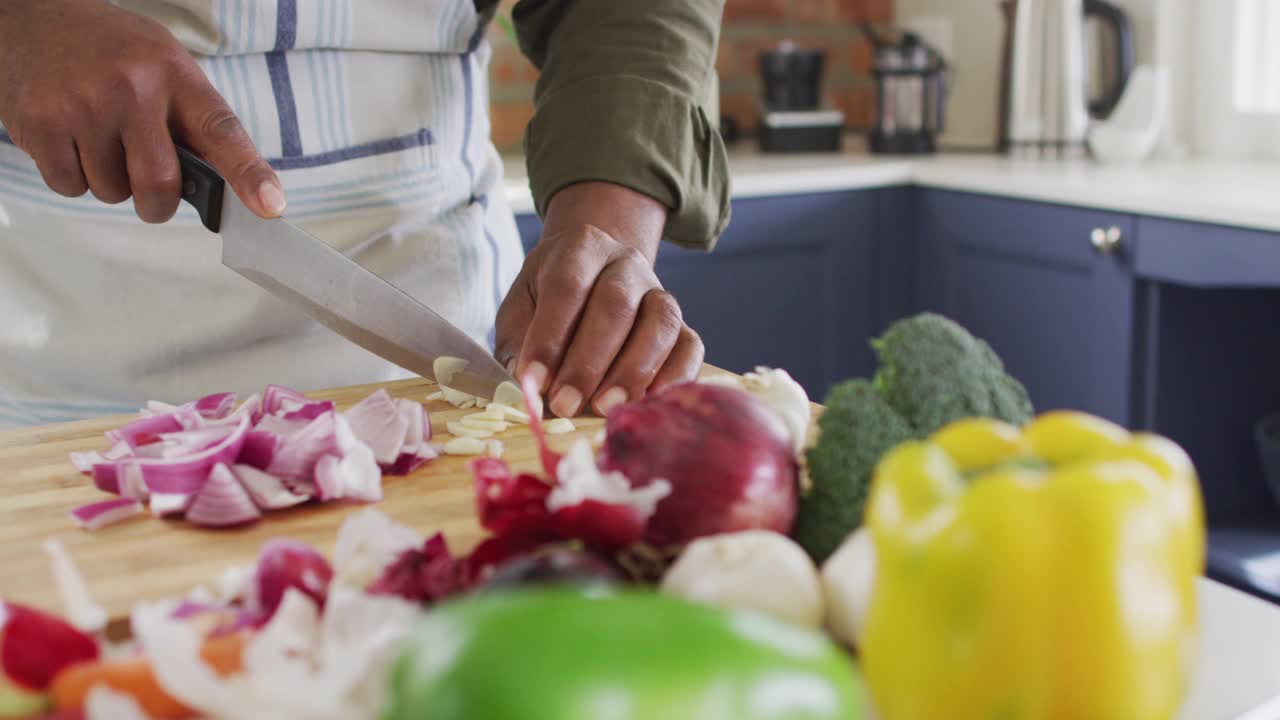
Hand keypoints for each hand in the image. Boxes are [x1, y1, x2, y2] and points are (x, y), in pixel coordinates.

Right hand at [0, 0, 283, 222]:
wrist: (34, 19)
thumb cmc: (113, 54)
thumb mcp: (165, 67)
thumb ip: (192, 124)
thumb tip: (225, 190)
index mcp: (175, 74)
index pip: (221, 131)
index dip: (249, 174)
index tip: (271, 205)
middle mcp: (132, 87)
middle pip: (159, 183)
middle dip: (158, 204)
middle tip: (153, 196)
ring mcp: (83, 105)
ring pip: (112, 191)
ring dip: (111, 183)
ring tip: (100, 140)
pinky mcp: (41, 123)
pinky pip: (71, 187)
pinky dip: (73, 178)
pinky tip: (70, 140)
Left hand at [495, 182, 704, 417]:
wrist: (590, 281)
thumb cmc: (545, 303)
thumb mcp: (519, 312)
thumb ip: (520, 344)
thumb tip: (530, 387)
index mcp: (580, 248)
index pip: (567, 286)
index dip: (549, 336)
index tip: (532, 381)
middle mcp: (626, 263)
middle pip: (616, 304)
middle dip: (588, 361)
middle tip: (565, 404)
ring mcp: (659, 292)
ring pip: (660, 323)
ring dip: (632, 370)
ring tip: (604, 408)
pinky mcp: (682, 325)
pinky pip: (690, 347)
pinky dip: (675, 377)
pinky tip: (649, 402)